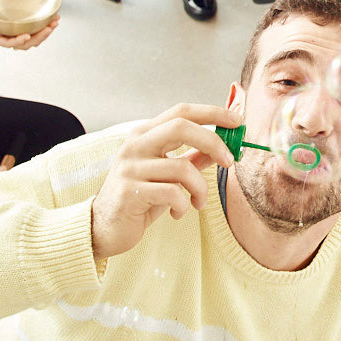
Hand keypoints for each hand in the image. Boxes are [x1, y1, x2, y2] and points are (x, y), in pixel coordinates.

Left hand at [0, 0, 59, 49]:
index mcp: (12, 23)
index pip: (33, 28)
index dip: (46, 25)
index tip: (55, 18)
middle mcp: (8, 31)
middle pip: (33, 38)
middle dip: (47, 32)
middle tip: (54, 23)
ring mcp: (1, 34)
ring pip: (24, 44)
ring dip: (38, 37)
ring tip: (46, 29)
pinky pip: (8, 42)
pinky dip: (18, 41)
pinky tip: (26, 35)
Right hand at [90, 104, 237, 261]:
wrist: (104, 228)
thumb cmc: (140, 198)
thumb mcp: (169, 175)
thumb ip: (192, 157)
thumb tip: (224, 145)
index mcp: (144, 134)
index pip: (181, 111)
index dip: (212, 112)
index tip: (237, 121)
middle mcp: (134, 145)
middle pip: (181, 127)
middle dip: (213, 142)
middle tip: (230, 161)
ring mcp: (130, 167)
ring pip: (182, 168)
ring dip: (201, 188)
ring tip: (198, 202)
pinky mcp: (130, 191)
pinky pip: (173, 193)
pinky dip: (184, 205)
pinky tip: (178, 212)